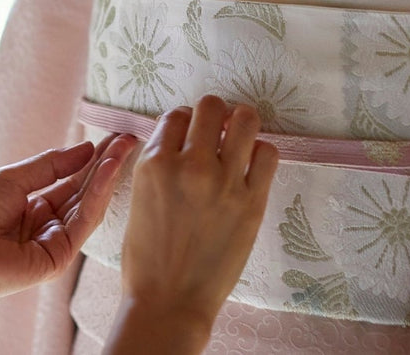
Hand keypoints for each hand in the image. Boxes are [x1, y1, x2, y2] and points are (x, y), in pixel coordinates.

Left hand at [0, 133, 136, 307]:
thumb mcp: (12, 178)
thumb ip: (50, 165)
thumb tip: (86, 149)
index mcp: (32, 207)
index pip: (70, 180)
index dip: (91, 158)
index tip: (112, 136)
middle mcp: (47, 225)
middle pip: (84, 191)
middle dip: (106, 164)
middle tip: (129, 138)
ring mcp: (55, 242)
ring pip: (89, 205)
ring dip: (107, 176)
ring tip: (124, 147)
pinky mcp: (59, 258)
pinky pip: (83, 222)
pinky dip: (98, 195)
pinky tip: (107, 170)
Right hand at [105, 96, 279, 354]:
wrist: (169, 302)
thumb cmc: (148, 259)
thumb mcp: (140, 199)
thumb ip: (160, 166)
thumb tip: (183, 141)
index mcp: (154, 164)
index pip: (176, 115)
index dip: (186, 123)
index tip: (192, 136)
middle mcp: (189, 165)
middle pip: (211, 106)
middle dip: (216, 115)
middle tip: (219, 132)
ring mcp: (223, 182)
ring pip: (245, 119)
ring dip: (242, 124)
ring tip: (239, 141)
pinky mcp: (252, 202)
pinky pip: (268, 153)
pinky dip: (262, 153)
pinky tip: (252, 167)